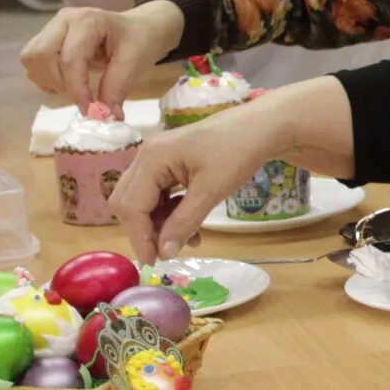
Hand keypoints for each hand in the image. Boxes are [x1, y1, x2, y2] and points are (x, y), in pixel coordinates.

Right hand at [23, 1, 184, 109]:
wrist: (138, 29)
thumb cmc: (139, 42)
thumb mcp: (136, 63)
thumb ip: (117, 88)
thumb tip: (103, 116)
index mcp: (88, 20)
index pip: (70, 59)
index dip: (77, 89)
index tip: (91, 111)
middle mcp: (64, 20)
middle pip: (41, 56)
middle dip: (59, 83)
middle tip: (82, 96)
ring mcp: (52, 27)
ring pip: (31, 59)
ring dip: (49, 81)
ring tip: (76, 87)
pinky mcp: (46, 38)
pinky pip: (32, 62)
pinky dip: (45, 78)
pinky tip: (67, 81)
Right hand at [111, 100, 288, 262]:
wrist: (261, 127)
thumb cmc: (237, 152)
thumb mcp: (211, 191)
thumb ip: (184, 222)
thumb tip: (164, 253)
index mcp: (152, 158)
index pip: (131, 206)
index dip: (139, 237)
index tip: (154, 263)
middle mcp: (147, 156)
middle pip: (128, 203)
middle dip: (145, 231)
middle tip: (167, 253)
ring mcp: (156, 159)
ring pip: (143, 201)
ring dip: (160, 224)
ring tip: (190, 240)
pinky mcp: (169, 164)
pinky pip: (158, 195)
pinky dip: (170, 213)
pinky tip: (192, 226)